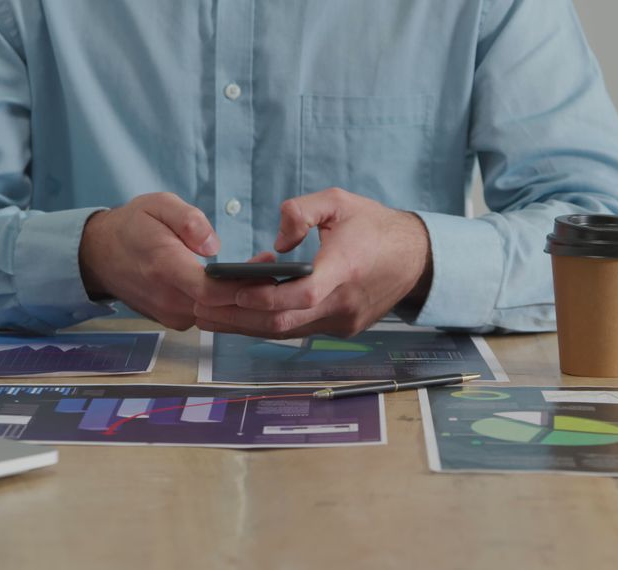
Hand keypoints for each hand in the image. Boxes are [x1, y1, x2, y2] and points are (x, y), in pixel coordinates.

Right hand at [78, 192, 266, 329]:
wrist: (100, 255)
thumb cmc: (132, 225)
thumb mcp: (157, 204)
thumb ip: (187, 219)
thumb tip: (213, 244)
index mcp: (164, 268)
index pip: (210, 290)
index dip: (243, 287)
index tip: (270, 272)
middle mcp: (168, 299)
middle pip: (221, 310)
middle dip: (255, 297)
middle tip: (283, 276)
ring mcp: (170, 314)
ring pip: (218, 318)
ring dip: (246, 304)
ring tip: (272, 279)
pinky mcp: (175, 320)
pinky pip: (210, 318)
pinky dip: (231, 308)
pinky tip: (250, 290)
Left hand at [193, 188, 431, 337]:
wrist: (416, 258)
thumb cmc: (374, 225)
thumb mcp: (339, 200)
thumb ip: (301, 211)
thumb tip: (277, 243)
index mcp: (346, 268)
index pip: (303, 294)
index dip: (266, 296)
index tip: (235, 291)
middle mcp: (344, 302)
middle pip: (285, 322)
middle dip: (239, 319)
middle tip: (201, 310)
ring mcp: (343, 322)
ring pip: (287, 332)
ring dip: (247, 326)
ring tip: (211, 315)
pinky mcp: (342, 329)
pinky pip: (299, 329)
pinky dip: (270, 321)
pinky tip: (243, 312)